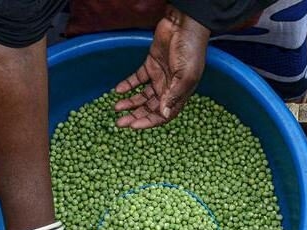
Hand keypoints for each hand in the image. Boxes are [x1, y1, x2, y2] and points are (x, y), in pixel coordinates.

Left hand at [114, 4, 209, 129]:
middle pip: (149, 108)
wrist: (183, 26)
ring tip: (116, 108)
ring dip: (130, 103)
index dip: (148, 122)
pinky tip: (118, 90)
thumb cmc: (190, 52)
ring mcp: (158, 78)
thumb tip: (164, 114)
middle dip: (135, 116)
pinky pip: (137, 79)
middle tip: (120, 123)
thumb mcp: (185, 76)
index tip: (134, 126)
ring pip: (142, 96)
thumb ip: (173, 96)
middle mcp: (168, 90)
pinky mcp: (150, 65)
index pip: (162, 116)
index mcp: (179, 95)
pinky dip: (128, 85)